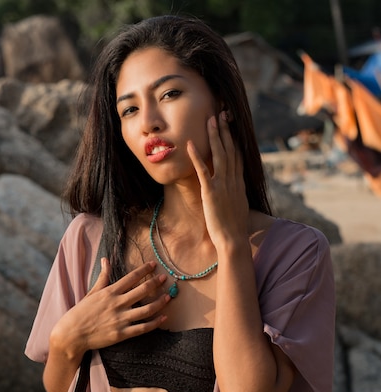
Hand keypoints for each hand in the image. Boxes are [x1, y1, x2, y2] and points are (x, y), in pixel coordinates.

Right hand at [52, 259, 169, 357]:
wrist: (71, 335)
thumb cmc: (80, 313)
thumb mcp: (91, 292)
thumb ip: (103, 277)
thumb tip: (106, 260)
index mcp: (109, 292)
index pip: (131, 277)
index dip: (144, 270)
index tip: (153, 265)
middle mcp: (116, 304)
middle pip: (142, 290)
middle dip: (155, 283)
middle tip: (165, 278)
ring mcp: (120, 319)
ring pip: (146, 309)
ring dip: (159, 302)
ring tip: (168, 296)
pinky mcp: (121, 334)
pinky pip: (142, 328)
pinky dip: (155, 323)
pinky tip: (164, 317)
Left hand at [187, 112, 248, 248]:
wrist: (233, 239)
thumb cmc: (234, 228)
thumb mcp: (238, 207)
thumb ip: (235, 194)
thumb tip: (234, 190)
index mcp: (239, 183)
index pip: (238, 155)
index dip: (234, 138)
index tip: (231, 125)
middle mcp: (233, 180)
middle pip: (230, 150)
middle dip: (226, 130)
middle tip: (221, 113)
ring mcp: (223, 185)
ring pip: (219, 155)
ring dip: (214, 136)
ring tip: (210, 119)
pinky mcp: (211, 192)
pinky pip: (203, 171)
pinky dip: (197, 156)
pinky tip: (190, 144)